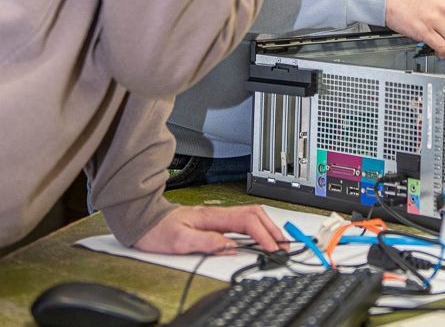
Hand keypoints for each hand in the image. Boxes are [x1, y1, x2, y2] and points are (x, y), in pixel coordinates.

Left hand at [134, 205, 286, 254]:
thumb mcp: (179, 241)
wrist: (145, 220)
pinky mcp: (216, 222)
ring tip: (277, 241)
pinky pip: (243, 221)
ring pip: (251, 215)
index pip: (246, 221)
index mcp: (213, 217)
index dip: (262, 234)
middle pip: (255, 214)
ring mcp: (218, 216)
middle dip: (272, 228)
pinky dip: (257, 228)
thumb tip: (229, 246)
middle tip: (283, 244)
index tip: (271, 247)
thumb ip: (206, 242)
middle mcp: (219, 213)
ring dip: (267, 227)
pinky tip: (259, 237)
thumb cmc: (159, 230)